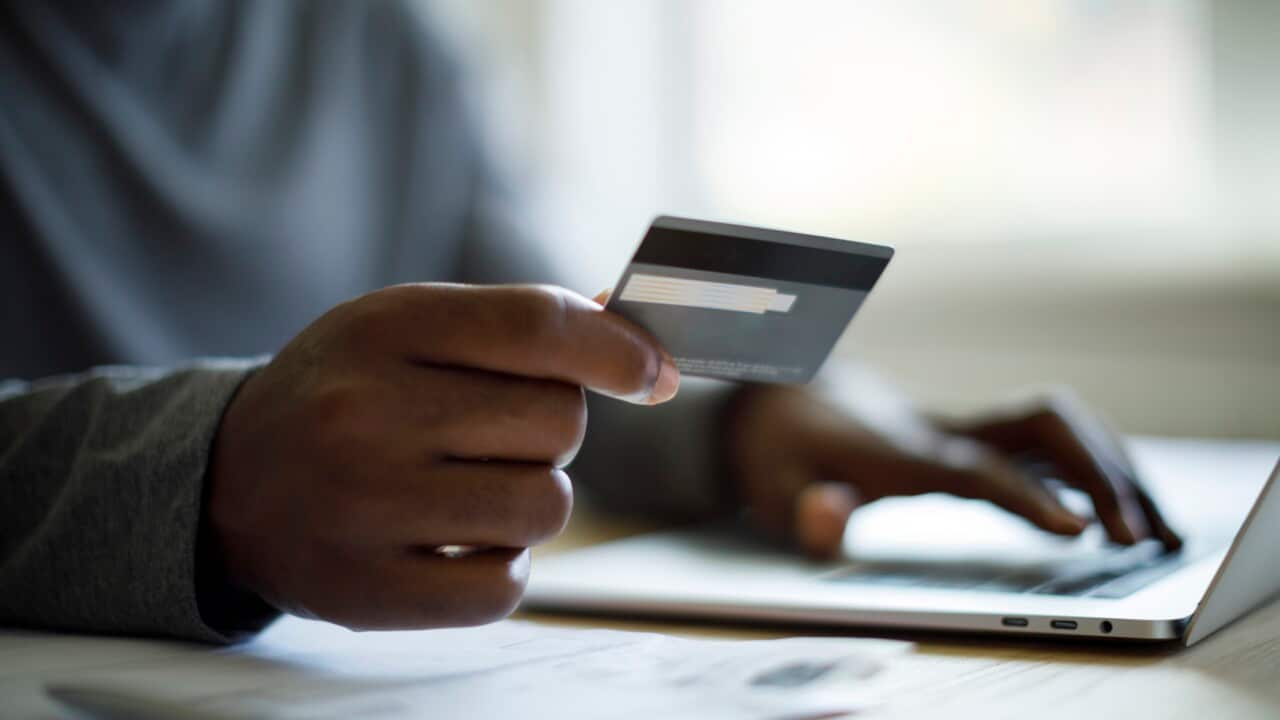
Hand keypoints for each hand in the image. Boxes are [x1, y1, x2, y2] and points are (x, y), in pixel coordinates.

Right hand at [207, 284, 678, 629]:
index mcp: (385, 328)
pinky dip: (501, 567)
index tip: (650, 372)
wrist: (231, 481)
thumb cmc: (347, 393)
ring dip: (531, 499)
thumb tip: (640, 349)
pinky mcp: (367, 592)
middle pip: (559, 422)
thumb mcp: (409, 329)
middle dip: (550, 429)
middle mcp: (368, 413)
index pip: (538, 327)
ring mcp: (364, 506)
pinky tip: (457, 541)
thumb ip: (518, 327)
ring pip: (545, 507)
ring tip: (472, 488)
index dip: (617, 349)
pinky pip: (505, 587)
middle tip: (492, 434)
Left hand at [726, 371, 1180, 557]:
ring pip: (1056, 424)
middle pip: (1039, 425)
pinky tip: (1126, 508)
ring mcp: (962, 424)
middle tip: (1138, 538)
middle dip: (1097, 472)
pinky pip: (1049, 441)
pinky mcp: (973, 432)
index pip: (973, 467)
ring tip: (1159, 531)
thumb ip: (803, 510)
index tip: (1079, 529)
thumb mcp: (770, 488)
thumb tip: (832, 516)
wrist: (781, 392)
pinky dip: (1096, 468)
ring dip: (1113, 467)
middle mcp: (941, 429)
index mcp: (896, 450)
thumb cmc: (779, 449)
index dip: (1026, 495)